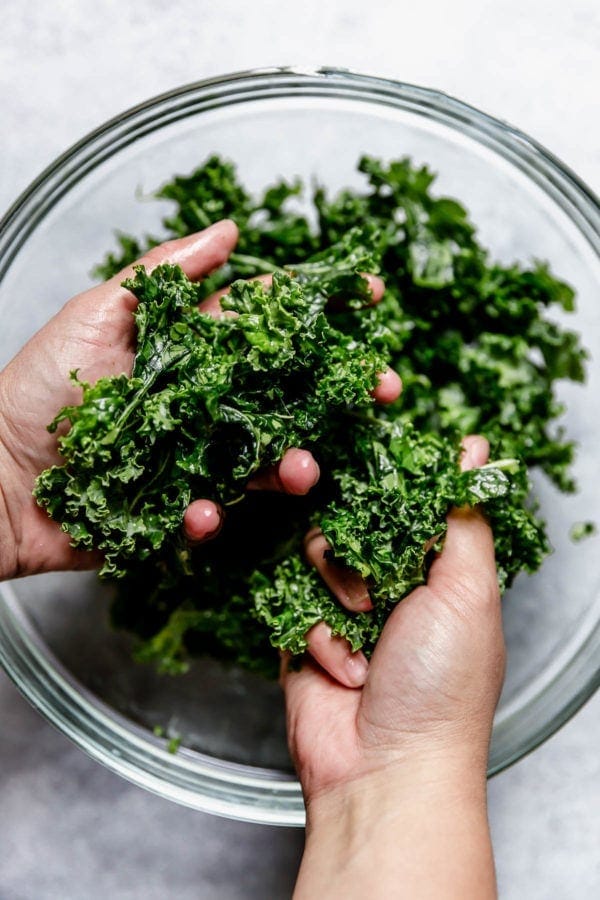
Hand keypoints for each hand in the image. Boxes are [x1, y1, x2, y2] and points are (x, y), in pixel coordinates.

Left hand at [0, 221, 399, 580]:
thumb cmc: (38, 390)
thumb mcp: (99, 313)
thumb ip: (166, 273)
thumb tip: (229, 227)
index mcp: (193, 352)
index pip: (269, 325)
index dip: (321, 311)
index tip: (370, 299)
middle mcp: (206, 404)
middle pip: (289, 395)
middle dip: (342, 391)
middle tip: (384, 389)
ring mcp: (196, 458)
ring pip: (266, 460)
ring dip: (294, 466)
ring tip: (303, 470)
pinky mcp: (179, 509)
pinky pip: (214, 513)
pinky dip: (212, 515)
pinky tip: (199, 512)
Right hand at [284, 435, 503, 897]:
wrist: (385, 770)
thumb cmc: (441, 686)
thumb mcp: (467, 589)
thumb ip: (461, 516)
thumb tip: (474, 450)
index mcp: (437, 569)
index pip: (407, 499)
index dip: (389, 482)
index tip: (369, 467)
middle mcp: (390, 583)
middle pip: (352, 518)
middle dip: (356, 546)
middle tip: (372, 578)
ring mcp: (343, 608)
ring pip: (315, 551)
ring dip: (338, 589)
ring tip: (362, 630)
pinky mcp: (303, 633)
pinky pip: (292, 599)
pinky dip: (318, 633)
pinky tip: (345, 670)